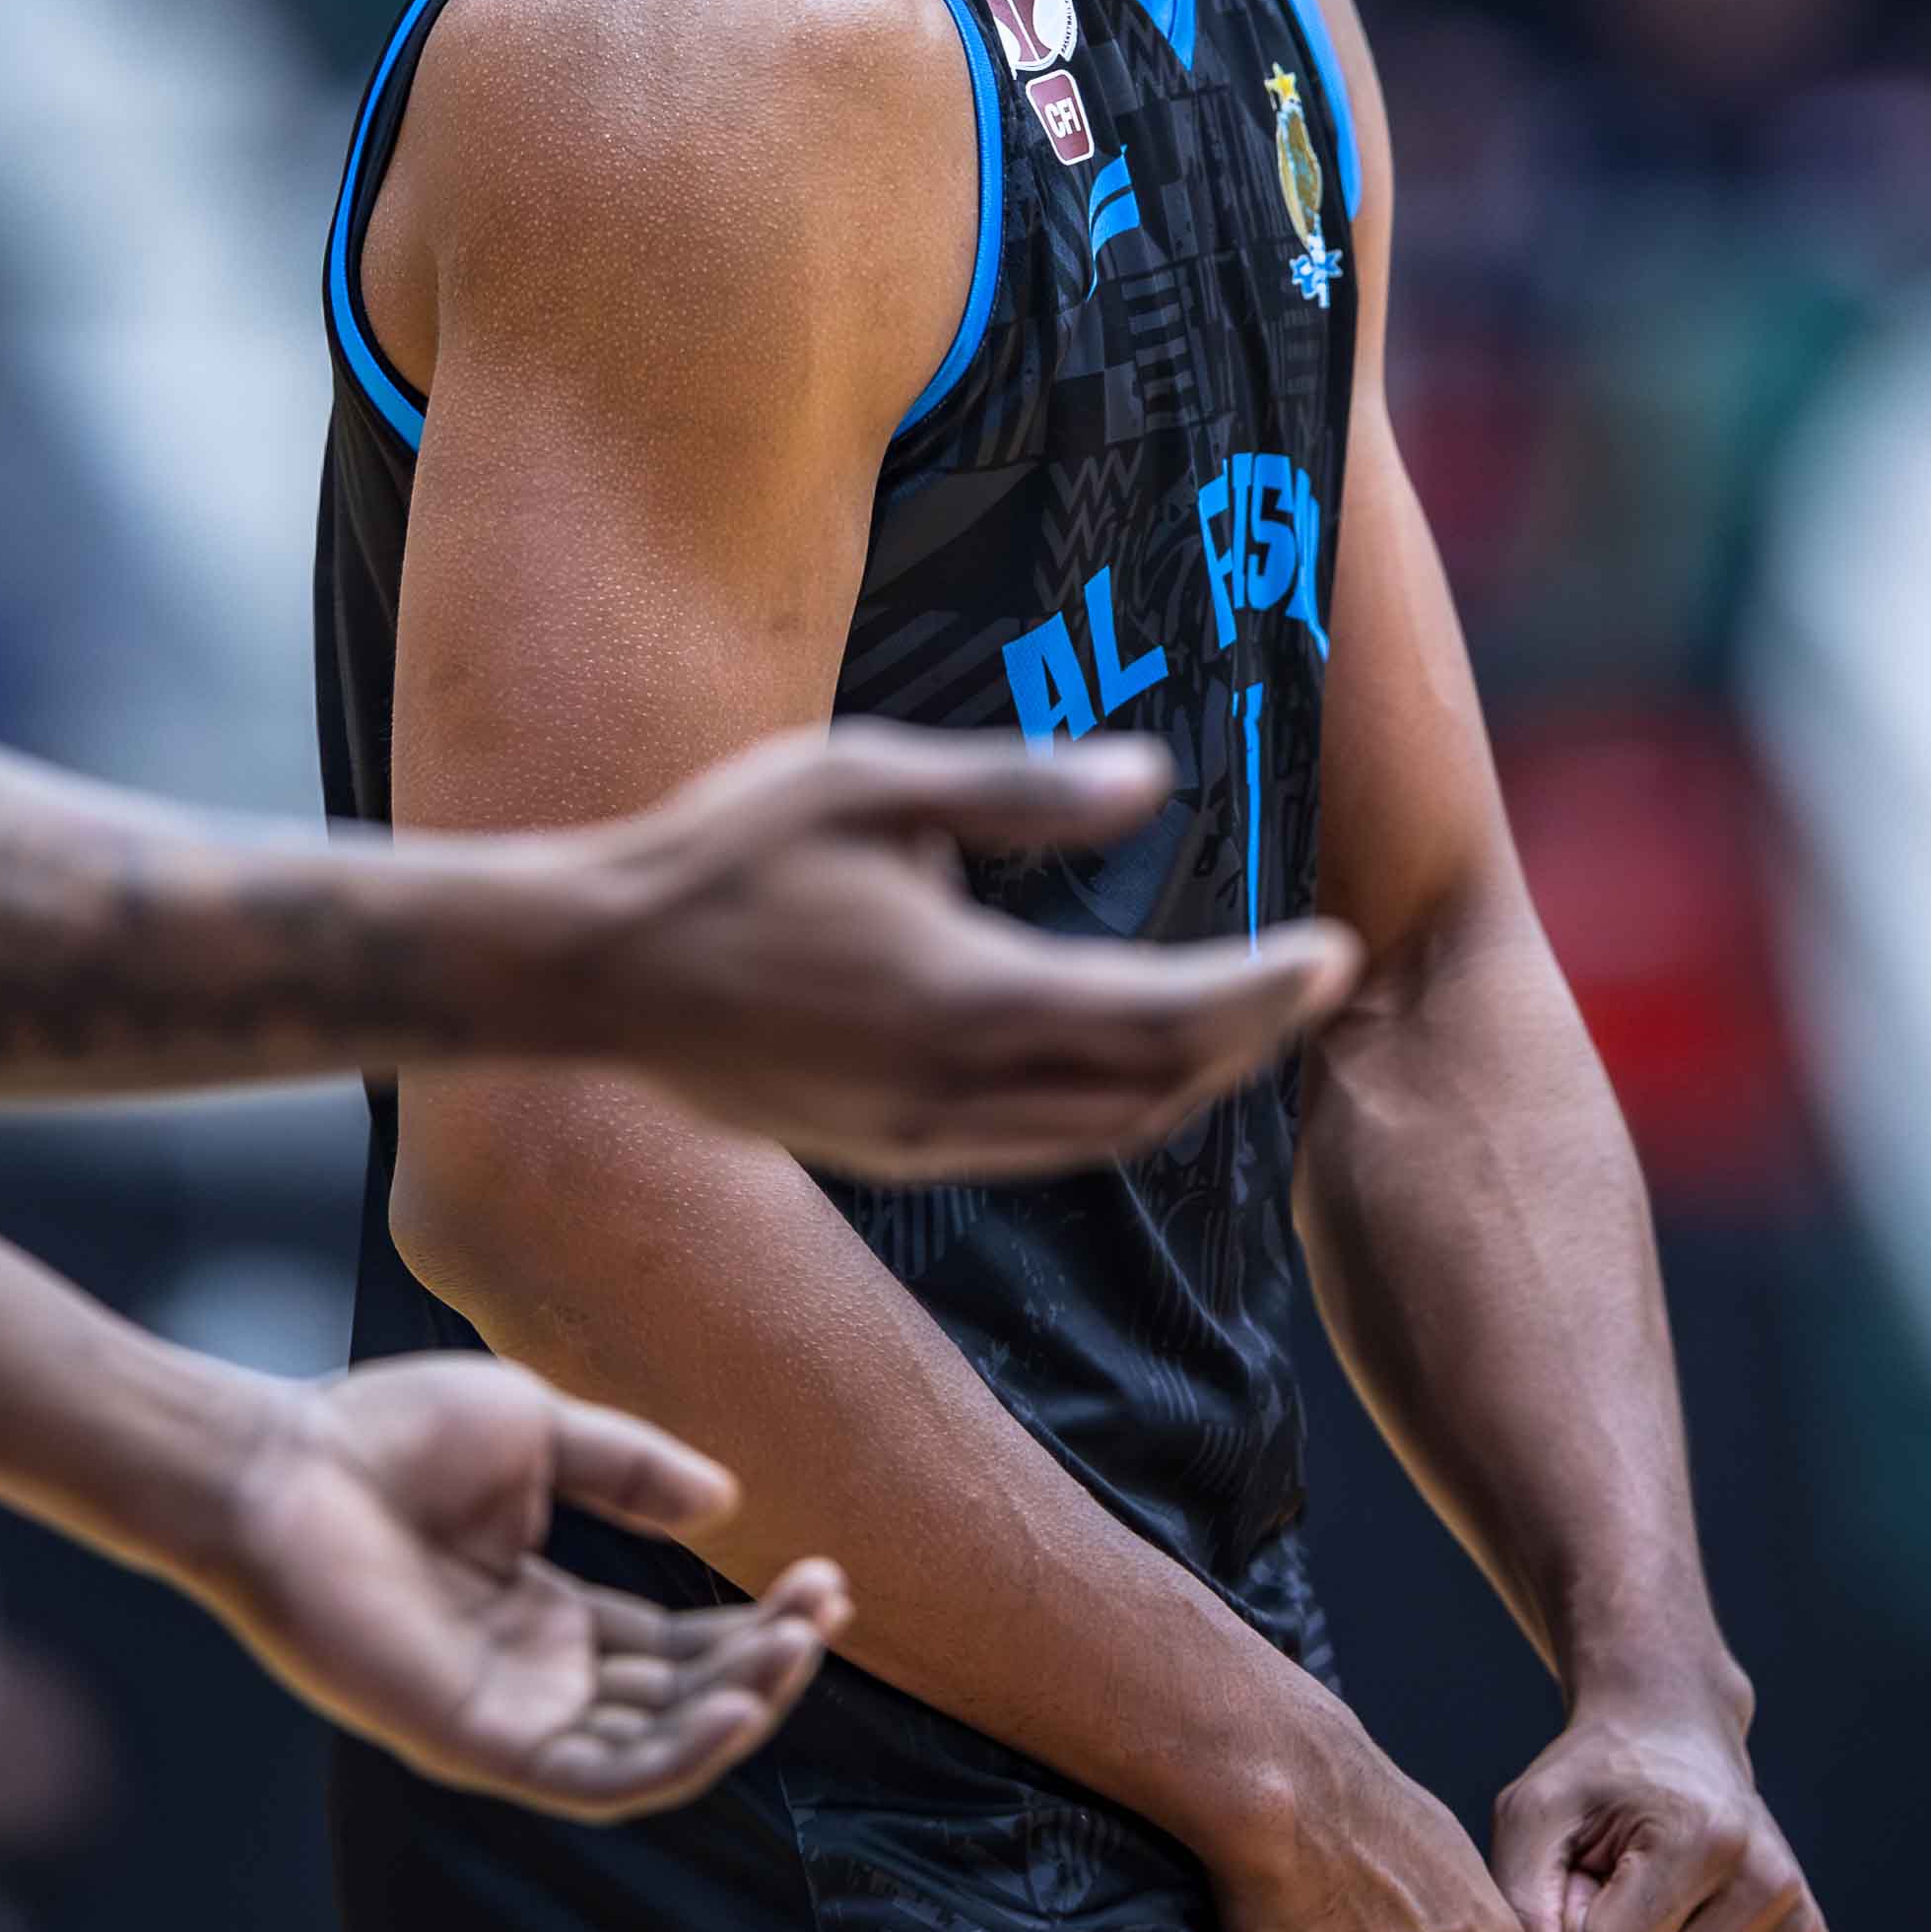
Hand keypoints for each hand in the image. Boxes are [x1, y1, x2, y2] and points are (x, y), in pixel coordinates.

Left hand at [198, 1356, 848, 1822]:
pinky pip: (592, 1780)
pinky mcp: (473, 1744)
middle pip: (677, 1699)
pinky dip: (672, 1758)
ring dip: (737, 1710)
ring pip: (650, 1751)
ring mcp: (504, 1716)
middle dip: (763, 1663)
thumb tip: (725, 1505)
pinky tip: (735, 1707)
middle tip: (828, 1607)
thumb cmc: (387, 1434)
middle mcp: (533, 1679)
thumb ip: (629, 1471)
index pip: (674, 1646)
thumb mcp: (539, 1431)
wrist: (282, 1464)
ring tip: (800, 1650)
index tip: (823, 1576)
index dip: (752, 1623)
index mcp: (545, 1617)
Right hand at [557, 725, 1359, 1179]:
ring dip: (1187, 1084)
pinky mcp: (887, 1151)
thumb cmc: (724, 855)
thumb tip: (1149, 780)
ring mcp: (920, 1136)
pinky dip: (1110, 1109)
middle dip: (1248, 1039)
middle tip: (1316, 978)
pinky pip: (1038, 1147)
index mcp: (963, 999)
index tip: (1338, 952)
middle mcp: (955, 1092)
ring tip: (1247, 1018)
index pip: (1160, 1017)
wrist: (592, 975)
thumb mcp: (870, 779)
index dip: (1264, 993)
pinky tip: (1128, 1060)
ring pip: (1100, 1135)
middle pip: (1152, 1092)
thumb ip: (1016, 788)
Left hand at [1494, 1692, 1838, 1931]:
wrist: (1680, 1740)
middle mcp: (1770, 1885)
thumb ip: (1523, 1913)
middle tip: (1621, 1894)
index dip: (1571, 1929)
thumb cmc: (1596, 1784)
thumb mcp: (1535, 1819)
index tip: (1588, 1874)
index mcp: (1704, 1839)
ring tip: (1654, 1918)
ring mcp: (1803, 1929)